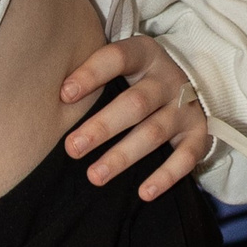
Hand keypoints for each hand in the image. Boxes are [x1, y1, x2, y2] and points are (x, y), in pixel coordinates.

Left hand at [59, 35, 210, 200]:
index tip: (64, 94)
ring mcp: (185, 107)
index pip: (118, 58)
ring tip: (94, 176)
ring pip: (154, 133)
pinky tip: (144, 192)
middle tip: (72, 148)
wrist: (188, 80)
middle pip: (135, 103)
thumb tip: (49, 95)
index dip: (92, 74)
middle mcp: (167, 79)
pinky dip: (166, 175)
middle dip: (102, 127)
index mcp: (145, 54)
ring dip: (123, 156)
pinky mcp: (198, 132)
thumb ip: (94, 72)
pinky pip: (186, 156)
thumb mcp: (121, 63)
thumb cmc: (136, 75)